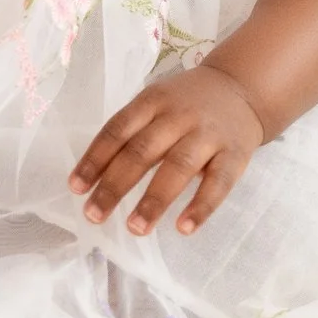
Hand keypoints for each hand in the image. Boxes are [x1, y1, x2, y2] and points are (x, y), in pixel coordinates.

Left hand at [69, 65, 266, 236]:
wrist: (241, 89)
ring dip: (154, 200)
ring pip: (178, 167)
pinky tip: (183, 228)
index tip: (76, 188)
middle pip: (142, 151)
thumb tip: (95, 177)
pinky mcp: (235, 154)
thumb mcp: (156, 105)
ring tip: (135, 228)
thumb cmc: (187, 104)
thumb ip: (132, 134)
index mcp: (152, 101)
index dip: (95, 159)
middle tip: (94, 216)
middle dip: (115, 186)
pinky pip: (218, 183)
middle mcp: (178, 115)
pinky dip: (201, 207)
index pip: (117, 130)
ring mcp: (208, 134)